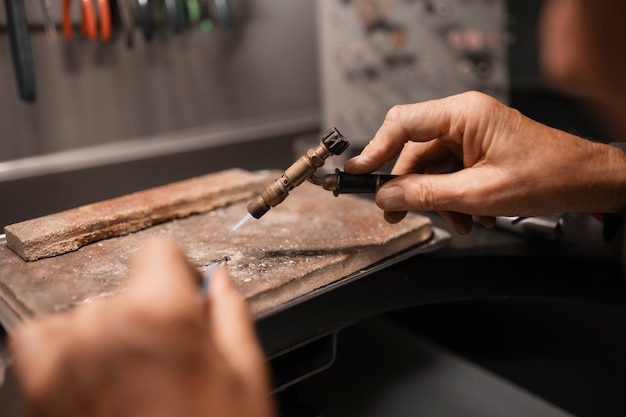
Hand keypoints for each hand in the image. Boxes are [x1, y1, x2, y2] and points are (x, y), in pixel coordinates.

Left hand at [9, 238, 275, 416]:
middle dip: (147, 313)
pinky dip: (64, 349)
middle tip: (166, 363)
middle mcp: (103, 327)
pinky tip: (94, 378)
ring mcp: (63, 358)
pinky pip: (40, 341)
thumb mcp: (246, 377)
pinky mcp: (38, 389)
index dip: (178, 276)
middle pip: (124, 290)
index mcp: (160, 315)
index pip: (158, 252)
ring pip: (85, 315)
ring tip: (132, 383)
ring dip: (106, 334)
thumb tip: (219, 281)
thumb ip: (231, 314)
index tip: (184, 300)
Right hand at [344, 91, 625, 233]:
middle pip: (414, 153)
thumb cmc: (549, 175)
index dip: (374, 148)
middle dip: (411, 189)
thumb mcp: (479, 193)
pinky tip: (471, 216)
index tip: (357, 171)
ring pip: (431, 169)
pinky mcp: (477, 151)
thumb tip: (386, 196)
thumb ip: (426, 194)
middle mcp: (464, 119)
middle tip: (396, 214)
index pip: (402, 123)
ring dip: (438, 200)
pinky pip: (449, 175)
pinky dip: (453, 199)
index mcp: (463, 114)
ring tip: (458, 221)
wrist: (587, 182)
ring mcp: (471, 135)